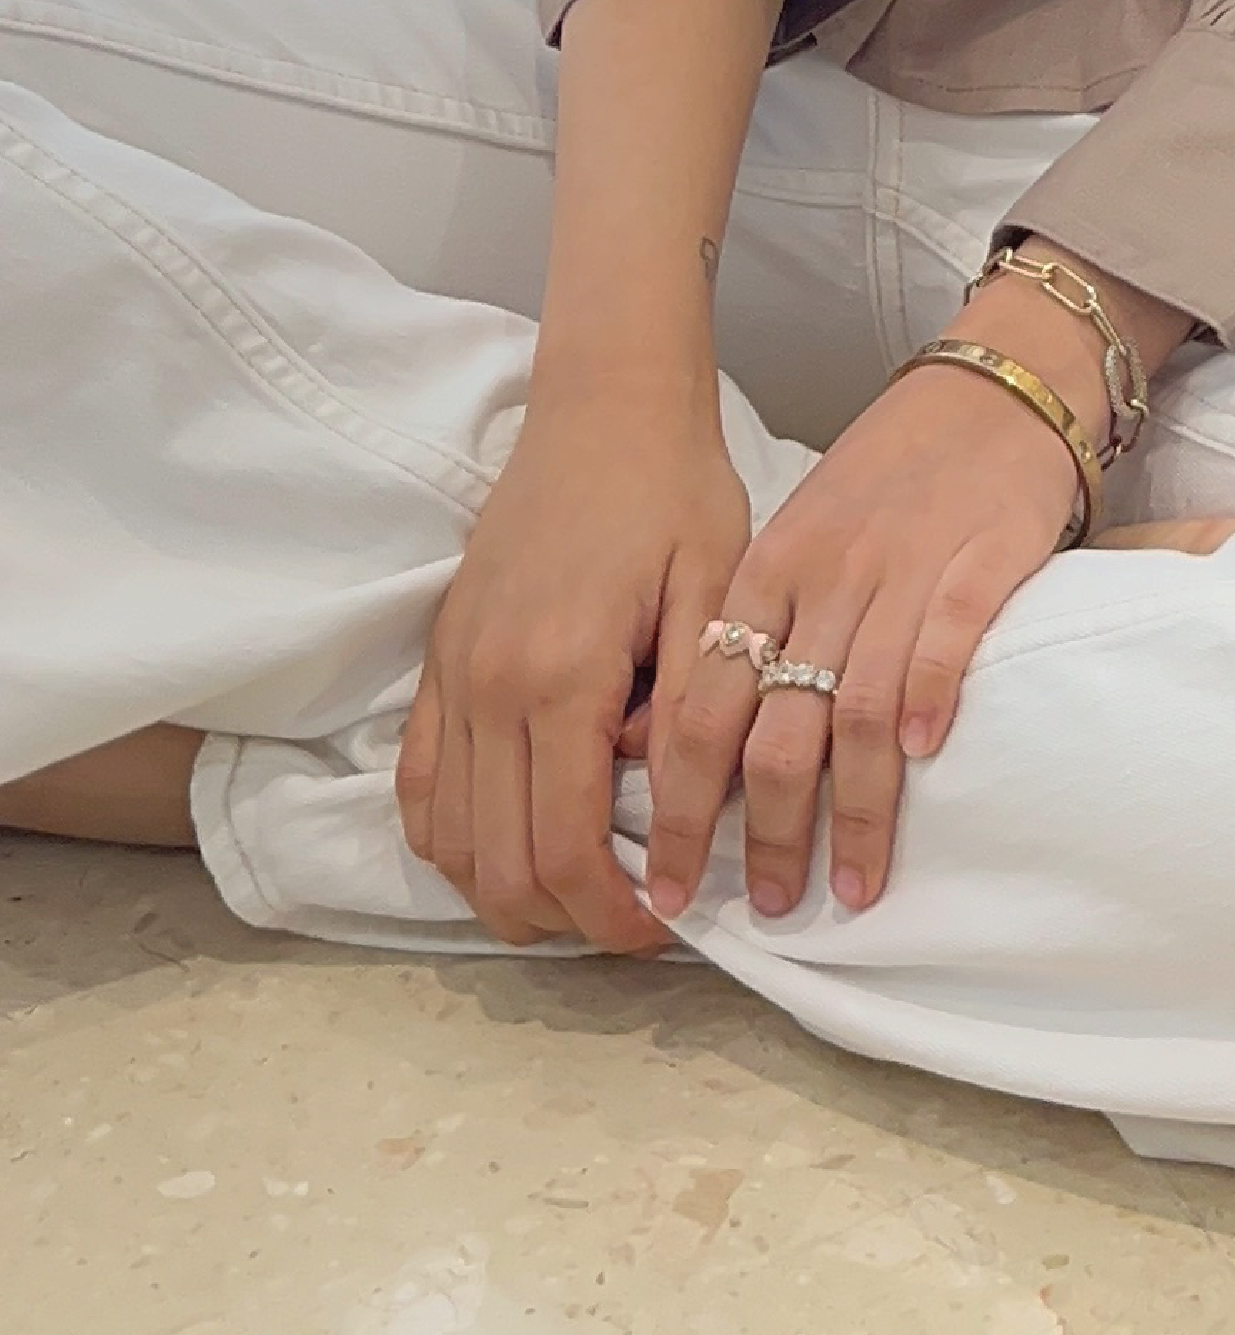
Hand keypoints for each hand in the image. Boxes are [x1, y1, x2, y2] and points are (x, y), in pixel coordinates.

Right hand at [396, 387, 753, 951]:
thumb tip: (681, 823)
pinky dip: (455, 839)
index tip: (666, 926)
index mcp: (563, 675)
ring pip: (450, 842)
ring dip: (508, 889)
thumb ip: (692, 710)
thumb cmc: (675, 491)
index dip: (614, 915)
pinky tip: (511, 840)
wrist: (604, 408)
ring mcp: (451, 677)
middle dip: (567, 919)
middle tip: (632, 918)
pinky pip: (419, 787)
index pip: (567, 847)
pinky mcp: (436, 662)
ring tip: (582, 888)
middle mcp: (488, 688)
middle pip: (502, 866)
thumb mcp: (715, 590)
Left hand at [642, 354, 1083, 924]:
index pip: (701, 708)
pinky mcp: (980, 558)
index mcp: (767, 573)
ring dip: (852, 811)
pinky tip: (928, 756)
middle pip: (775, 729)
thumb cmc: (890, 475)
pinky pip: (944, 639)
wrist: (990, 388)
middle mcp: (825, 578)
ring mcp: (902, 569)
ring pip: (858, 710)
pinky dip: (930, 699)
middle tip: (767, 908)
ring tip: (851, 885)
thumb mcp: (802, 537)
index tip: (673, 884)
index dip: (683, 807)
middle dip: (765, 835)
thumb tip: (705, 749)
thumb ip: (760, 625)